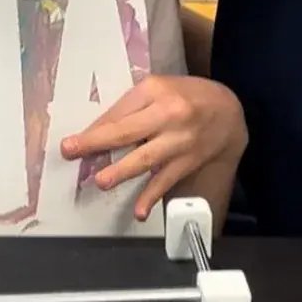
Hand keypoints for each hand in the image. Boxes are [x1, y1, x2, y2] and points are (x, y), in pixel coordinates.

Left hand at [61, 74, 246, 220]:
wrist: (230, 112)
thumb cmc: (186, 97)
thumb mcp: (158, 89)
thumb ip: (131, 107)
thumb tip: (98, 132)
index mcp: (154, 90)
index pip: (118, 112)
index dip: (93, 130)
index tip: (71, 143)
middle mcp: (168, 114)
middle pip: (128, 130)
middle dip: (97, 143)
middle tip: (72, 152)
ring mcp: (179, 140)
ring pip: (147, 157)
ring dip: (123, 171)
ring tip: (101, 181)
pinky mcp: (188, 161)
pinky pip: (166, 180)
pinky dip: (152, 196)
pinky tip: (139, 211)